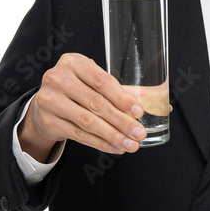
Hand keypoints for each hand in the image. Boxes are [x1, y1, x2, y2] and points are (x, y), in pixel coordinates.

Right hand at [17, 52, 150, 161]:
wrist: (46, 104)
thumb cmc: (77, 89)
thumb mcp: (94, 81)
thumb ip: (123, 91)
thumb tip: (163, 106)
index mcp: (73, 62)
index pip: (101, 81)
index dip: (122, 98)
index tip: (139, 112)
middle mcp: (58, 78)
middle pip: (96, 103)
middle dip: (121, 121)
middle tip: (139, 133)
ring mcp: (50, 100)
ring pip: (87, 122)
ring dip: (112, 135)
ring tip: (130, 144)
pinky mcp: (48, 121)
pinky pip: (78, 135)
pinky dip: (100, 143)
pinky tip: (114, 148)